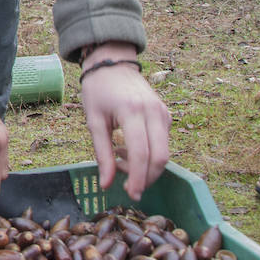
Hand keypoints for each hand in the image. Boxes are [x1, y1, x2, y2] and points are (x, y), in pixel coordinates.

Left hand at [79, 43, 169, 199]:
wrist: (112, 64)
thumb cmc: (98, 91)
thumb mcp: (93, 120)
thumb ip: (102, 153)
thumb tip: (106, 185)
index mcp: (133, 111)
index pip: (141, 152)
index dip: (137, 178)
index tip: (130, 195)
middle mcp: (154, 112)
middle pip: (160, 156)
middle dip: (147, 178)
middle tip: (129, 189)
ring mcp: (163, 113)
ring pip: (164, 152)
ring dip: (147, 168)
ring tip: (121, 164)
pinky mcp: (166, 115)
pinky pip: (163, 143)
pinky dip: (149, 155)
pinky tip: (128, 153)